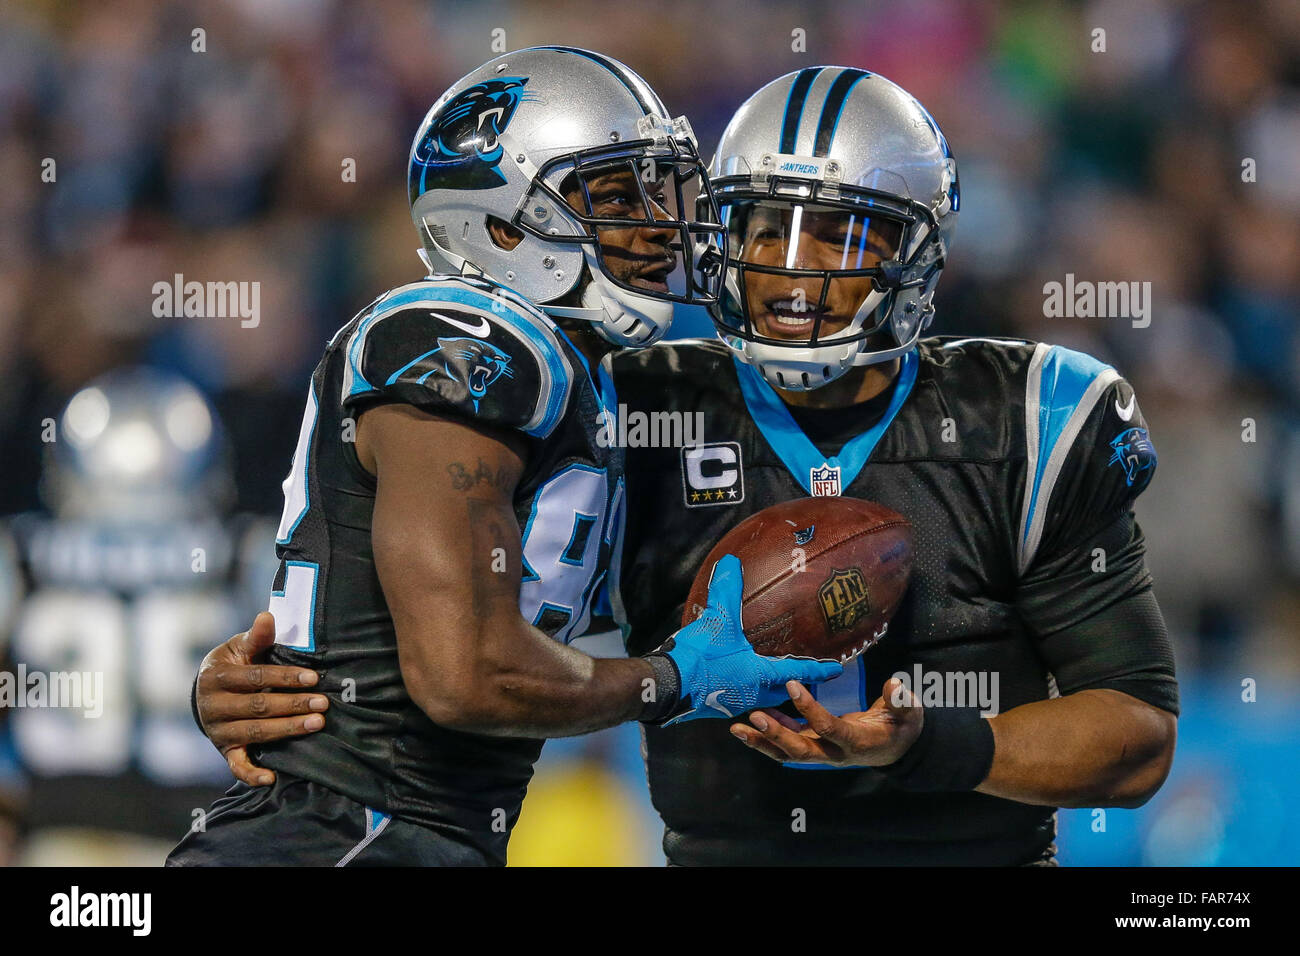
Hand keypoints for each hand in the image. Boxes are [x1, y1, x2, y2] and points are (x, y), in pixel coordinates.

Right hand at [196, 611, 327, 785]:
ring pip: (255, 733)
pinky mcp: (224, 749)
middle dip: (293, 705)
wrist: (206, 691)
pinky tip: (272, 778)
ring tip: (316, 724)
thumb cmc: (232, 664)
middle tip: (323, 704)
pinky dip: (251, 774)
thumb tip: (268, 616)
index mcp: (217, 676)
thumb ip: (256, 637)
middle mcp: (214, 706)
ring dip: (287, 730)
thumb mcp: (239, 647)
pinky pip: (236, 766)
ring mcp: (218, 730)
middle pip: (258, 707)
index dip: (286, 678)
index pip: (256, 678)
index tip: (313, 679)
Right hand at [661, 554, 841, 724]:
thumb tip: (732, 562)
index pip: (798, 672)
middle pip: (783, 692)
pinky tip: (736, 681)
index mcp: (760, 675)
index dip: (818, 669)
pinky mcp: (715, 707)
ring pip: (762, 699)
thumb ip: (726, 591)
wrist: (665, 687)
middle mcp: (753, 694)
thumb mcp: (716, 620)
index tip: (836, 669)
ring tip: (772, 678)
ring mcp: (734, 703)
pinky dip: (746, 690)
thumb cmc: (698, 658)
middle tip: (804, 675)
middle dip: (795, 684)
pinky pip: (740, 700)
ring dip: (771, 690)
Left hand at [731, 677, 923, 766]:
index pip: (829, 728)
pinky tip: (752, 721)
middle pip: (800, 751)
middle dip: (776, 736)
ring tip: (737, 728)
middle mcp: (834, 753)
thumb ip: (901, 701)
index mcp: (856, 742)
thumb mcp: (909, 713)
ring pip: (787, 753)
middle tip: (753, 717)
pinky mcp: (815, 745)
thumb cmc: (902, 726)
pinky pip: (787, 745)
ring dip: (762, 741)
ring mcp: (822, 752)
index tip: (793, 685)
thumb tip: (896, 684)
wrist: (897, 747)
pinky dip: (769, 735)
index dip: (810, 709)